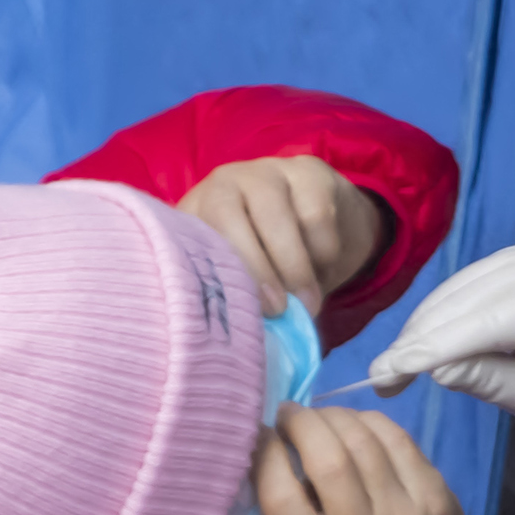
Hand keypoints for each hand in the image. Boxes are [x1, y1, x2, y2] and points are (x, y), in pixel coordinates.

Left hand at [180, 156, 389, 316]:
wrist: (318, 214)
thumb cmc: (266, 258)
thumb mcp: (241, 274)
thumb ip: (234, 295)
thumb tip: (237, 344)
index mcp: (196, 211)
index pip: (190, 234)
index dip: (214, 274)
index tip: (240, 313)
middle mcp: (223, 182)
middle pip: (227, 217)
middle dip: (255, 269)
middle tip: (278, 310)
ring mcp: (266, 172)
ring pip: (278, 218)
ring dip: (297, 269)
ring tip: (309, 303)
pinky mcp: (309, 170)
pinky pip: (317, 217)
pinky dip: (324, 253)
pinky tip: (323, 269)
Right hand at [256, 407, 503, 514]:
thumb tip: (280, 453)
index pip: (282, 494)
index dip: (265, 452)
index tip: (260, 435)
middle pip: (327, 457)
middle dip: (301, 422)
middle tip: (289, 415)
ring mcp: (408, 514)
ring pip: (364, 439)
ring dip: (333, 416)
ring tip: (320, 417)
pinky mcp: (438, 496)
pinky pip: (399, 440)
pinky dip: (369, 421)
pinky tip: (356, 424)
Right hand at [365, 235, 514, 468]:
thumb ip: (492, 383)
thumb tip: (435, 367)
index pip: (475, 325)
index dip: (422, 353)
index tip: (380, 379)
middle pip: (456, 303)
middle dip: (414, 343)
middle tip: (381, 383)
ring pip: (453, 291)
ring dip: (422, 329)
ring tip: (398, 370)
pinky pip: (465, 284)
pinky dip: (441, 314)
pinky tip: (425, 345)